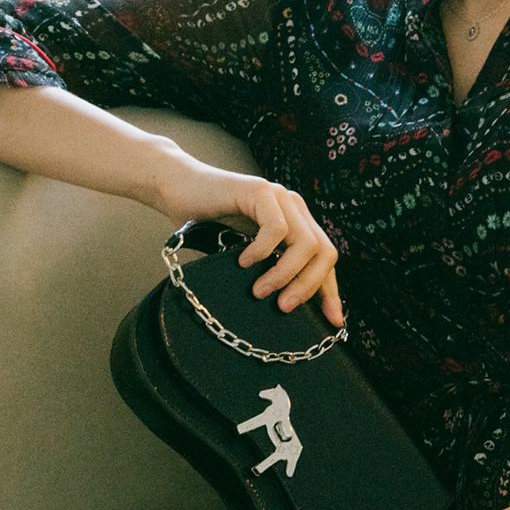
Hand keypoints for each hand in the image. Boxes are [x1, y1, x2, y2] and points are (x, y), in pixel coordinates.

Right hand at [151, 152, 342, 325]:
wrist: (177, 188)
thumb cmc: (208, 222)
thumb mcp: (247, 253)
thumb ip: (269, 268)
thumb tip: (288, 305)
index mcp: (297, 222)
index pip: (326, 258)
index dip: (330, 290)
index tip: (332, 321)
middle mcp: (294, 207)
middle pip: (324, 252)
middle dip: (308, 286)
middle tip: (284, 306)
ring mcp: (279, 197)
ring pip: (304, 243)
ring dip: (284, 274)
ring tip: (260, 290)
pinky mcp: (260, 190)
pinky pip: (276, 228)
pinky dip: (262, 251)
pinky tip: (243, 261)